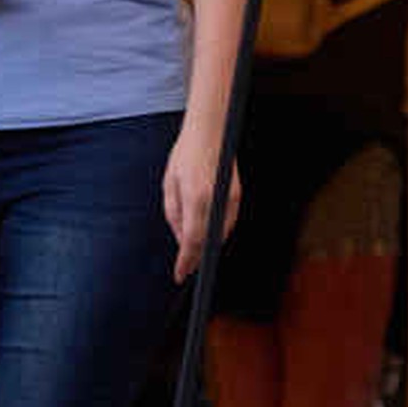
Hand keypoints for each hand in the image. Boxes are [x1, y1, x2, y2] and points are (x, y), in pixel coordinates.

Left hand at [162, 126, 235, 275]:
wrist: (210, 132)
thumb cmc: (186, 154)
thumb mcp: (170, 184)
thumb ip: (174, 214)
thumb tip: (180, 239)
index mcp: (196, 198)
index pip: (192, 240)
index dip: (186, 261)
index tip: (180, 274)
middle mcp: (216, 200)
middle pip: (208, 241)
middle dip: (196, 255)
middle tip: (185, 265)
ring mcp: (230, 199)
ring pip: (219, 234)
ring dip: (206, 243)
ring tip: (193, 249)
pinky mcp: (237, 195)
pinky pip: (227, 222)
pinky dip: (215, 230)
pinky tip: (206, 231)